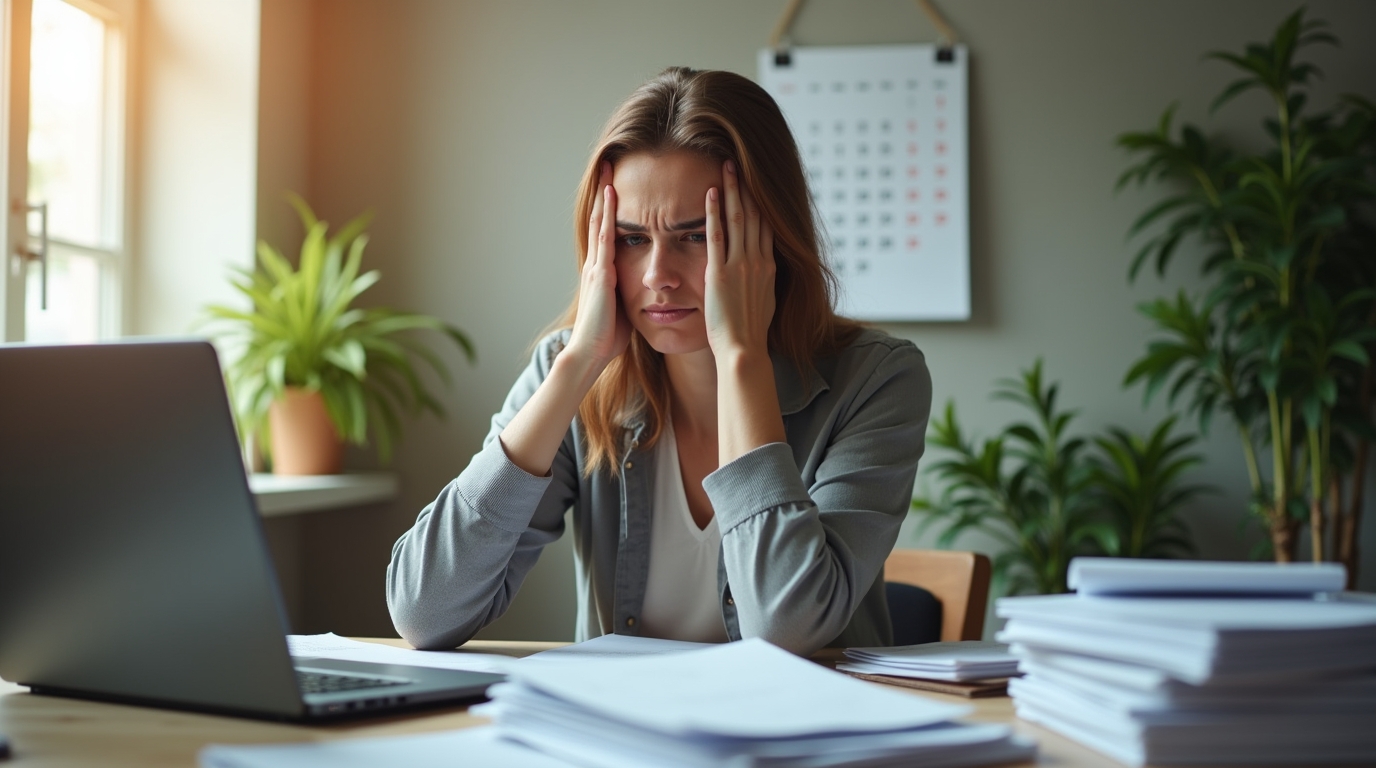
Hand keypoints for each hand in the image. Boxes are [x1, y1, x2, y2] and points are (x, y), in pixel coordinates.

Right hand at [565, 162, 631, 368]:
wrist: (591, 353)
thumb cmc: (608, 337)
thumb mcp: (622, 309)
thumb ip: (629, 293)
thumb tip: (646, 289)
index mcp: (604, 273)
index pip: (608, 234)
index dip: (612, 210)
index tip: (619, 188)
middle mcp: (597, 264)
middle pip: (600, 220)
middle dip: (605, 193)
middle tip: (610, 165)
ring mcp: (597, 267)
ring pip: (600, 222)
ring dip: (604, 195)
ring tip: (608, 168)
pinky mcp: (601, 274)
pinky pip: (605, 237)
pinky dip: (607, 214)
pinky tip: (611, 196)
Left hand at [704, 159, 775, 360]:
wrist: (744, 350)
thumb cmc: (750, 332)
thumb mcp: (765, 302)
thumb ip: (762, 282)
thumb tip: (762, 273)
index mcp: (769, 267)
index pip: (767, 225)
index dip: (761, 201)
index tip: (756, 182)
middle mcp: (758, 261)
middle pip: (755, 215)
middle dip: (747, 187)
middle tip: (740, 162)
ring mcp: (740, 265)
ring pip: (738, 218)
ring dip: (732, 190)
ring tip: (727, 166)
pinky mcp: (720, 273)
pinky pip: (716, 235)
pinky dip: (714, 212)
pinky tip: (711, 192)